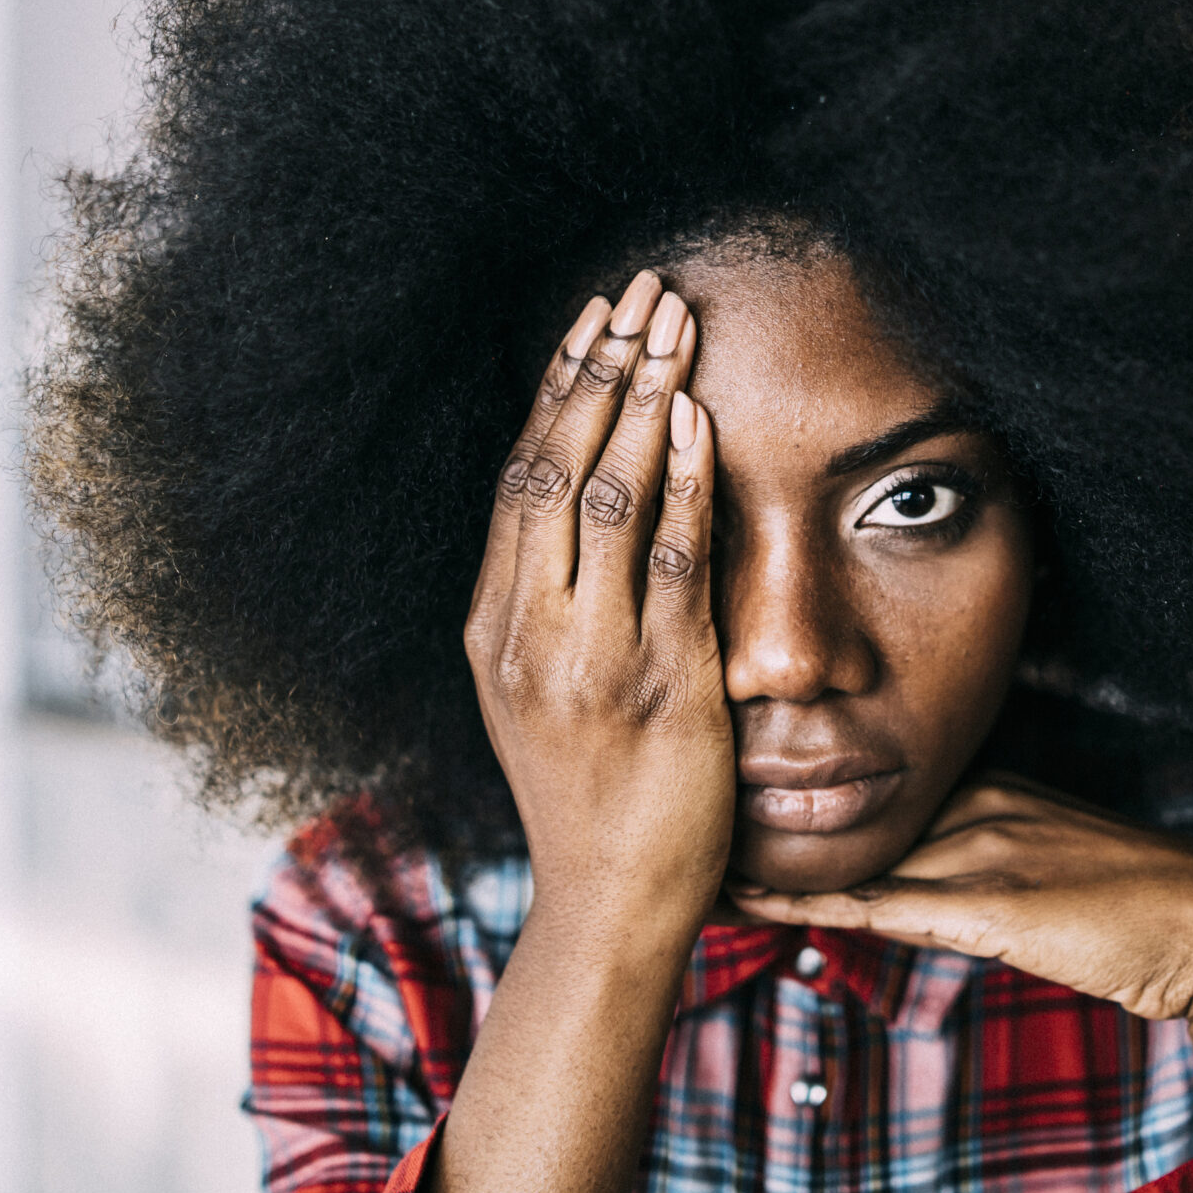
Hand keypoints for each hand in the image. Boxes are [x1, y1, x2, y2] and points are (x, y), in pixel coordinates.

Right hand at [463, 270, 730, 920]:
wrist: (609, 904)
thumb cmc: (589, 796)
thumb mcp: (536, 693)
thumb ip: (549, 606)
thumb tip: (576, 509)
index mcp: (493, 627)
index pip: (518, 478)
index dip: (555, 390)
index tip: (591, 318)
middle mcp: (527, 632)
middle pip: (553, 467)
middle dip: (599, 368)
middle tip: (639, 288)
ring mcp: (589, 657)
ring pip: (607, 499)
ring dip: (644, 400)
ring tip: (675, 324)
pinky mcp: (658, 684)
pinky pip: (671, 563)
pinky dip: (684, 484)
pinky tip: (699, 422)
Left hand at [728, 772, 1192, 1020]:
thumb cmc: (1146, 907)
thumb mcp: (1052, 868)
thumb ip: (986, 865)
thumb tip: (916, 869)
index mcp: (990, 789)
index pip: (870, 776)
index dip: (795, 776)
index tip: (723, 770)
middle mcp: (975, 807)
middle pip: (844, 797)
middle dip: (760, 794)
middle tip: (674, 789)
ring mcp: (981, 852)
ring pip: (848, 846)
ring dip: (763, 846)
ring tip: (684, 841)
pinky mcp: (990, 906)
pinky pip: (880, 904)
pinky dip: (810, 899)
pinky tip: (748, 896)